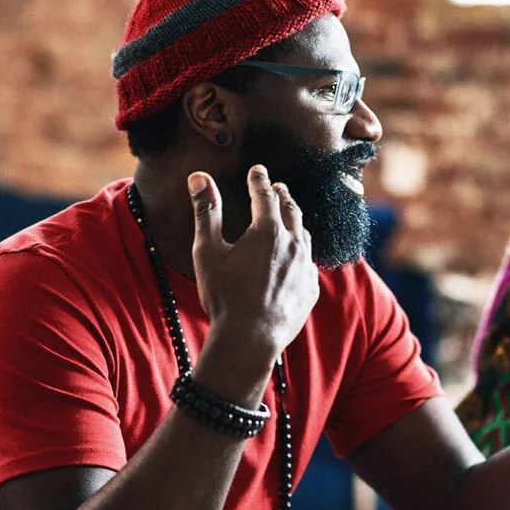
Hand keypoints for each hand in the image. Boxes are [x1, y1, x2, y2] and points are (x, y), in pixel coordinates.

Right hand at [188, 165, 319, 358]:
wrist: (250, 339)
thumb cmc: (224, 296)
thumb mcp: (208, 251)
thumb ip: (206, 211)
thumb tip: (199, 178)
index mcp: (268, 230)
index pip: (265, 194)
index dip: (259, 180)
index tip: (258, 170)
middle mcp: (294, 244)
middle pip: (291, 210)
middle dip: (282, 195)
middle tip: (277, 187)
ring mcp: (306, 267)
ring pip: (305, 235)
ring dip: (296, 222)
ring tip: (289, 217)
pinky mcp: (310, 289)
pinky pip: (309, 264)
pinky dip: (302, 253)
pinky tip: (298, 257)